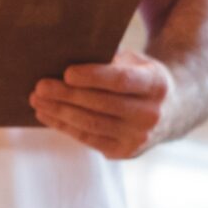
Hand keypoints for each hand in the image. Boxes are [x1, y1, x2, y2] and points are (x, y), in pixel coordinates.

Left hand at [30, 48, 172, 159]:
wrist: (170, 111)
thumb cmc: (141, 78)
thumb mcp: (135, 62)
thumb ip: (109, 61)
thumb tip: (67, 56)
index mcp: (156, 84)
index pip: (122, 81)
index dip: (93, 77)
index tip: (67, 72)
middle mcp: (151, 114)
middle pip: (102, 105)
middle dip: (67, 96)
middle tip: (40, 86)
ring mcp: (139, 137)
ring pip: (92, 125)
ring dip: (60, 112)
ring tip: (37, 100)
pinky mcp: (125, 152)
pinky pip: (88, 139)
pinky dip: (64, 127)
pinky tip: (47, 115)